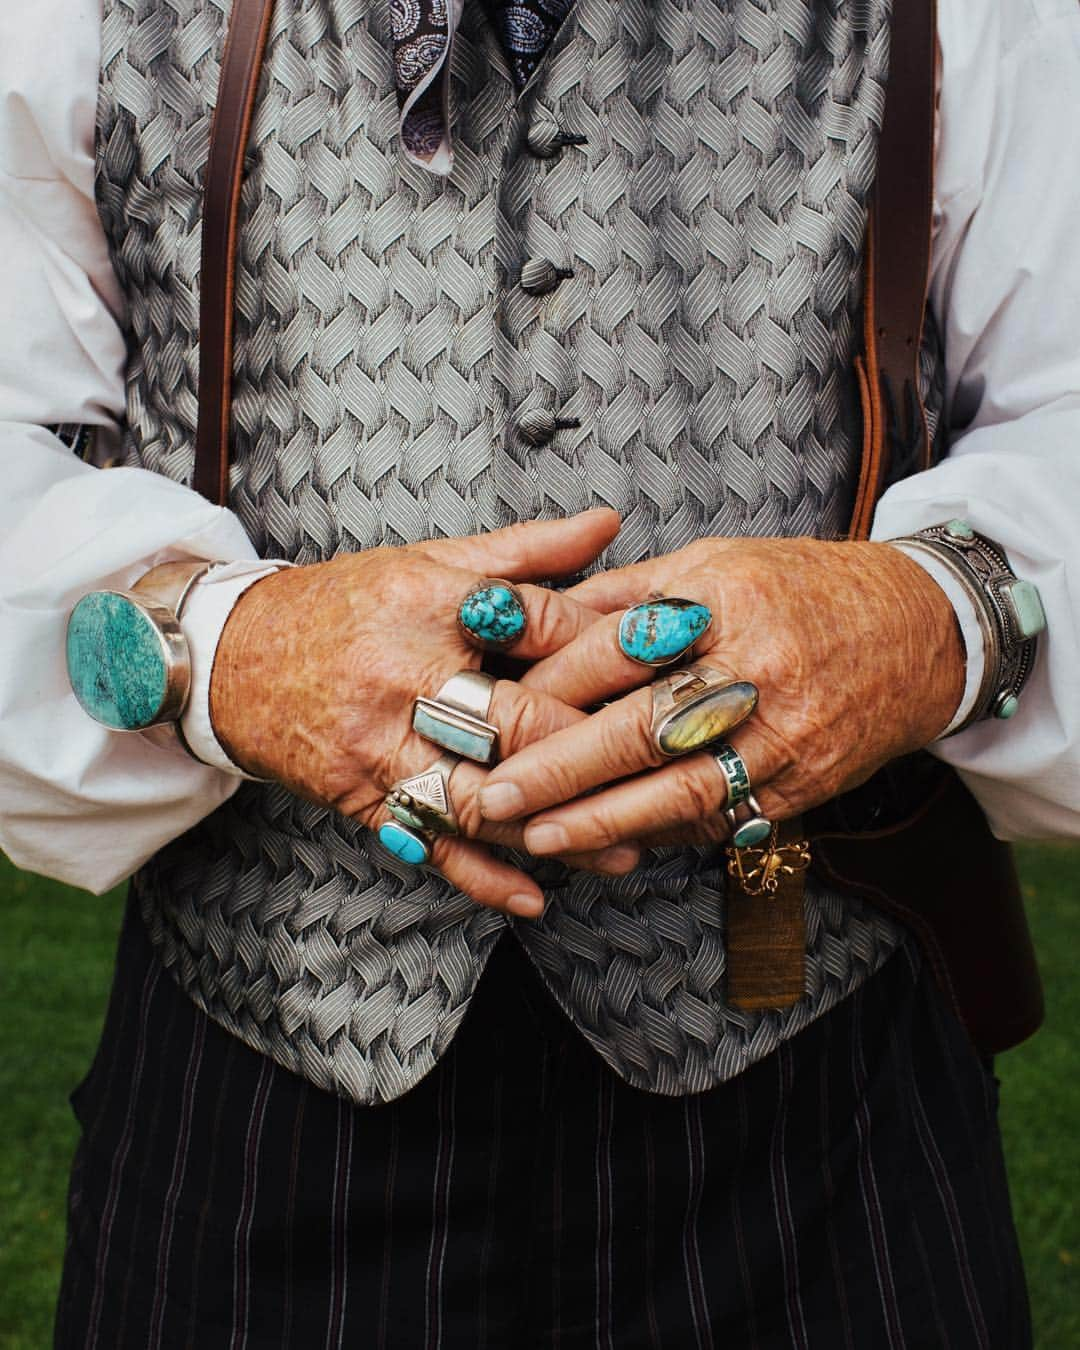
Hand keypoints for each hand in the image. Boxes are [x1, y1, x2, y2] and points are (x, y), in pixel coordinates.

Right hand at [208, 509, 640, 915]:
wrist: (233, 657)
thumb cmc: (346, 605)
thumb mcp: (429, 563)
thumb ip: (522, 549)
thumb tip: (609, 523)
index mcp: (429, 603)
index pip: (535, 625)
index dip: (608, 644)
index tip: (675, 662)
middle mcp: (403, 673)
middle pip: (512, 720)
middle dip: (591, 749)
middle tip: (664, 769)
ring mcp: (379, 742)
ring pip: (478, 796)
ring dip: (553, 830)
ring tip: (624, 849)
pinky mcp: (361, 794)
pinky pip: (427, 843)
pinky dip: (481, 876)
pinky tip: (535, 897)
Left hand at [477, 538, 964, 853]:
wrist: (918, 631)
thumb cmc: (802, 588)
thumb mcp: (715, 562)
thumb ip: (627, 594)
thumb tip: (536, 617)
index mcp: (725, 598)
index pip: (616, 647)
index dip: (548, 683)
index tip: (491, 708)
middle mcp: (757, 669)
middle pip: (640, 728)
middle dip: (556, 770)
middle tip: (490, 795)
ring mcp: (786, 735)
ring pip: (677, 791)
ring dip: (599, 822)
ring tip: (535, 838)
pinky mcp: (803, 784)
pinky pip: (718, 818)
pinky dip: (658, 832)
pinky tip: (608, 841)